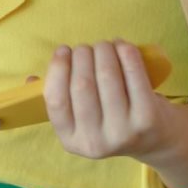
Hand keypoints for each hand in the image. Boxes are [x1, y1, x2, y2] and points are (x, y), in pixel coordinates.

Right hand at [43, 40, 169, 159]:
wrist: (156, 140)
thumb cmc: (112, 120)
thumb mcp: (82, 119)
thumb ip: (59, 99)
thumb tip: (31, 80)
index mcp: (71, 141)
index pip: (56, 100)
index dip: (57, 69)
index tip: (63, 50)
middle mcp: (95, 142)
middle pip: (82, 85)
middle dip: (82, 55)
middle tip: (86, 47)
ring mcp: (122, 131)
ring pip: (107, 76)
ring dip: (103, 50)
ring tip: (104, 45)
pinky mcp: (147, 118)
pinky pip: (133, 75)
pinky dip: (126, 53)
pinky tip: (121, 46)